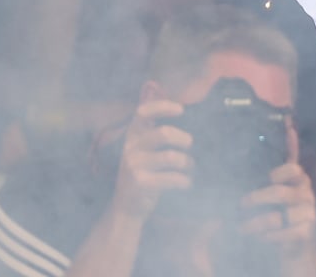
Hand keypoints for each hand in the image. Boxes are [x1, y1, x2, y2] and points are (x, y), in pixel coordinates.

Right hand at [109, 98, 192, 220]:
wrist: (126, 208)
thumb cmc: (143, 174)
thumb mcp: (143, 151)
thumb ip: (156, 134)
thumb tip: (182, 111)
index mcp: (132, 136)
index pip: (143, 113)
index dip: (162, 107)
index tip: (181, 110)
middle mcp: (131, 148)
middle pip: (164, 133)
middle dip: (184, 139)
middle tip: (189, 145)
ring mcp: (134, 165)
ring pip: (171, 157)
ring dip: (187, 162)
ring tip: (189, 167)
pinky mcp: (140, 182)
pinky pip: (172, 177)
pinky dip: (185, 181)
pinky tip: (186, 183)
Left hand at [240, 163, 315, 255]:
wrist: (297, 243)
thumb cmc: (281, 209)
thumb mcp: (279, 184)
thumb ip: (282, 158)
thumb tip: (287, 118)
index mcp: (299, 178)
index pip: (292, 168)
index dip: (278, 173)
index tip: (267, 178)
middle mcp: (306, 193)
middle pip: (279, 193)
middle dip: (255, 200)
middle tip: (240, 205)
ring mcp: (309, 213)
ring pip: (278, 217)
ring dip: (256, 224)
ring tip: (241, 227)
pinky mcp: (307, 232)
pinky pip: (284, 234)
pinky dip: (268, 237)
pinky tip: (258, 238)